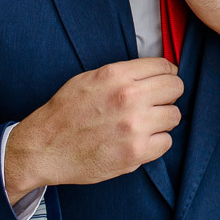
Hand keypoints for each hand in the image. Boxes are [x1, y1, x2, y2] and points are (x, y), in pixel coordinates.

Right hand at [4, 57, 182, 203]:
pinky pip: (166, 142)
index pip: (164, 66)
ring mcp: (134, 126)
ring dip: (162, 120)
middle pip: (176, 88)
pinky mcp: (135, 153)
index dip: (167, 74)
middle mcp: (129, 97)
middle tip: (155, 104)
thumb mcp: (90, 79)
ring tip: (144, 124)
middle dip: (168, 95)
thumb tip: (155, 72)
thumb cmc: (65, 113)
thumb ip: (123, 74)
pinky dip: (156, 143)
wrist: (43, 148)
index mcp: (117, 75)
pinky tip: (139, 141)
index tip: (162, 82)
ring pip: (174, 116)